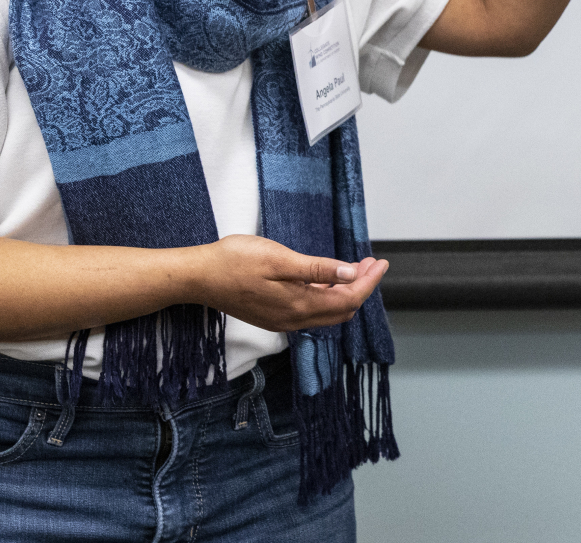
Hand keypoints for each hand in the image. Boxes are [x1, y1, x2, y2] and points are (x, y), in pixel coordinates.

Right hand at [193, 234, 387, 332]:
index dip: (369, 282)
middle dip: (362, 287)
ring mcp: (282, 320)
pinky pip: (311, 311)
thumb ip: (317, 269)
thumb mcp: (280, 259)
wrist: (199, 277)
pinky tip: (328, 279)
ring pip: (327, 312)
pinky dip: (328, 296)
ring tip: (357, 267)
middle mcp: (293, 319)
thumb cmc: (236, 261)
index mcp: (298, 306)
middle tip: (372, 262)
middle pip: (341, 309)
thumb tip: (351, 276)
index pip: (348, 299)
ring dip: (346, 291)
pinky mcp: (273, 315)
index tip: (381, 263)